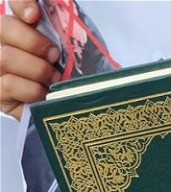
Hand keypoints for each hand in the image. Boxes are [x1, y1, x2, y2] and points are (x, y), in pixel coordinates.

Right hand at [0, 0, 60, 120]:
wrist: (70, 112)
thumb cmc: (72, 79)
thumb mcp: (75, 55)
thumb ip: (67, 35)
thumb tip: (66, 13)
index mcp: (23, 28)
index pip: (15, 2)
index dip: (22, 2)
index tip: (34, 15)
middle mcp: (4, 43)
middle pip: (4, 26)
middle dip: (34, 42)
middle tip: (54, 56)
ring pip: (6, 57)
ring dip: (37, 70)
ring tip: (53, 79)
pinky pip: (9, 84)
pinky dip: (32, 90)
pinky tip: (43, 94)